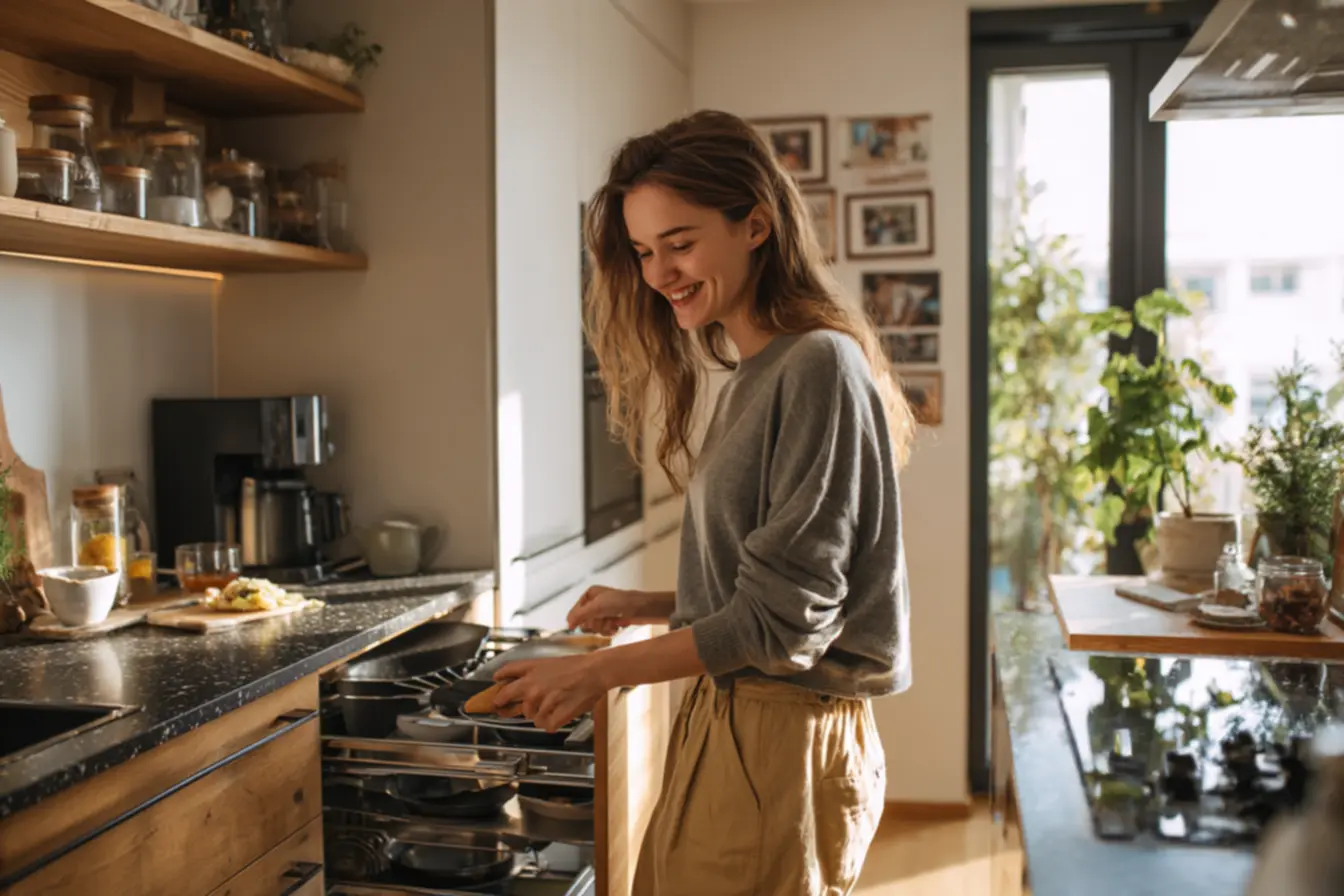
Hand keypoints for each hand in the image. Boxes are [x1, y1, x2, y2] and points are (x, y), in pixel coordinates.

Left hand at [492, 654, 606, 731]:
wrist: (594, 672)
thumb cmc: (577, 666)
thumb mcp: (549, 662)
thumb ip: (532, 672)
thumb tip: (517, 683)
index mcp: (531, 670)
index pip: (505, 673)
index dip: (498, 680)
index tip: (495, 685)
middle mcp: (532, 686)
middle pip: (506, 698)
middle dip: (502, 704)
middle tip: (501, 708)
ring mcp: (542, 702)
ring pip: (531, 716)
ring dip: (540, 714)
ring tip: (554, 705)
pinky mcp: (554, 715)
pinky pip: (546, 726)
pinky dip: (553, 723)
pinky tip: (560, 715)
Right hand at [567, 585, 658, 634]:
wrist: (643, 608)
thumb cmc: (621, 602)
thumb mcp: (597, 606)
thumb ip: (580, 615)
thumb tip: (568, 623)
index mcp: (591, 594)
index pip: (576, 610)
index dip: (577, 619)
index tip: (574, 628)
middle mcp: (597, 603)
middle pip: (585, 620)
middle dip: (594, 623)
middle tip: (602, 620)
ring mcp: (605, 613)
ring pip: (595, 627)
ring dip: (603, 628)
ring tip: (613, 624)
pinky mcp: (613, 621)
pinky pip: (605, 631)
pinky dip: (610, 630)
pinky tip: (618, 627)